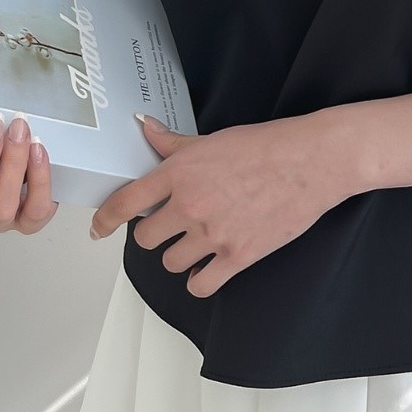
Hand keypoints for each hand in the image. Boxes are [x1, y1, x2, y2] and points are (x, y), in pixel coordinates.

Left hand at [90, 111, 355, 296]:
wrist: (312, 162)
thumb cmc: (267, 146)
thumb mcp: (212, 139)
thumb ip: (172, 143)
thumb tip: (144, 127)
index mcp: (179, 173)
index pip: (124, 203)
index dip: (105, 220)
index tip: (99, 229)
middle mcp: (189, 205)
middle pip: (146, 239)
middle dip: (155, 234)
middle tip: (171, 227)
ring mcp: (213, 234)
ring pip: (171, 263)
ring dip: (178, 256)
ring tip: (195, 244)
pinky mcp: (238, 256)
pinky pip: (200, 284)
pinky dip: (200, 280)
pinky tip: (208, 269)